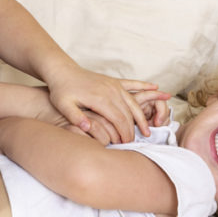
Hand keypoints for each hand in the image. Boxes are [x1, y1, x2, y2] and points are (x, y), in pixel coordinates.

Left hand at [46, 67, 167, 142]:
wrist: (63, 71)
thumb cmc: (61, 90)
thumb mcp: (63, 105)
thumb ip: (74, 117)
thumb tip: (88, 127)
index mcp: (100, 98)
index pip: (118, 119)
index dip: (124, 133)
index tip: (126, 144)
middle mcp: (110, 90)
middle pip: (128, 113)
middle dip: (133, 129)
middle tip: (134, 143)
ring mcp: (114, 85)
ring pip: (133, 103)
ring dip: (142, 116)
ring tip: (147, 129)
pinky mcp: (114, 81)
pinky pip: (133, 85)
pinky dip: (145, 87)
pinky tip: (156, 88)